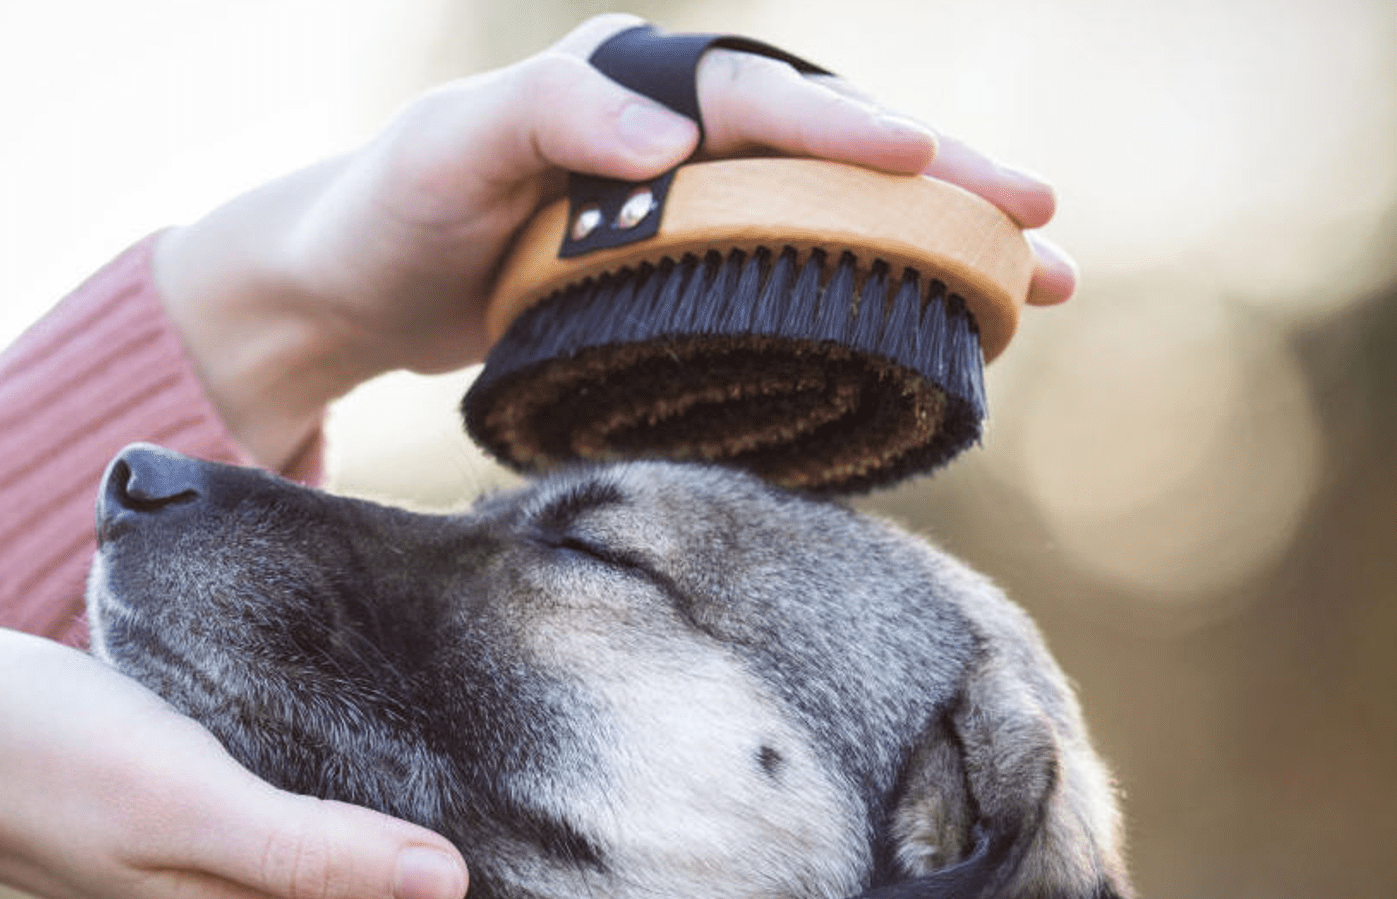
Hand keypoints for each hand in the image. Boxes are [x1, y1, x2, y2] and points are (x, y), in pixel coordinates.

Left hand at [156, 12, 1075, 467]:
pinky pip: (795, 266)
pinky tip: (936, 323)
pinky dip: (868, 288)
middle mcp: (675, 126)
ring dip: (935, 241)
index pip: (754, 100)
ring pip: (835, 209)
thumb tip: (665, 135)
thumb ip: (547, 118)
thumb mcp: (448, 148)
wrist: (354, 281)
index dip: (845, 131)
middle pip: (830, 145)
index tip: (929, 167)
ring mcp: (688, 199)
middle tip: (1042, 225)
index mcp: (630, 78)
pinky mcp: (683, 264)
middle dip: (943, 182)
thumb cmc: (393, 207)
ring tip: (1038, 283)